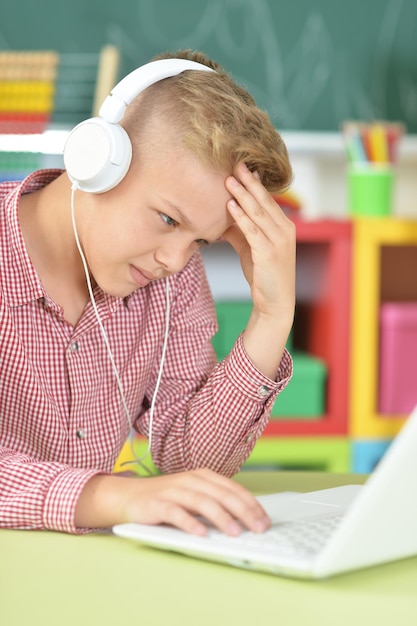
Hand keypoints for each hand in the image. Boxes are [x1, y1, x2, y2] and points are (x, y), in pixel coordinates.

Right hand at [75, 468, 270, 535]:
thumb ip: (215, 503)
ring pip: (202, 501)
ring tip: (235, 532)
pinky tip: (201, 534)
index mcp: (203, 476)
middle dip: (244, 511)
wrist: (129, 496)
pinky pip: (175, 513)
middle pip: (222, 494)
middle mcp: (190, 480)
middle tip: (258, 528)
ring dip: (221, 517)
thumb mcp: (194, 496)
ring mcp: (174, 491)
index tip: (265, 520)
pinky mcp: (157, 504)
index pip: (233, 489)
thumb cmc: (167, 498)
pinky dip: (189, 523)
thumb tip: (245, 520)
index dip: (251, 504)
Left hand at [222, 163, 295, 377]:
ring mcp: (278, 242)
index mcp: (284, 227)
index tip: (241, 166)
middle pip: (264, 201)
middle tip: (235, 164)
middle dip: (248, 182)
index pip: (267, 200)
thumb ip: (239, 231)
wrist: (274, 303)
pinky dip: (241, 217)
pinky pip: (253, 231)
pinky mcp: (269, 253)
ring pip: (258, 213)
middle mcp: (285, 231)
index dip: (254, 183)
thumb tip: (222, 216)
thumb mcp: (250, 249)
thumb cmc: (264, 275)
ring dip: (242, 195)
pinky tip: (230, 206)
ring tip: (228, 180)